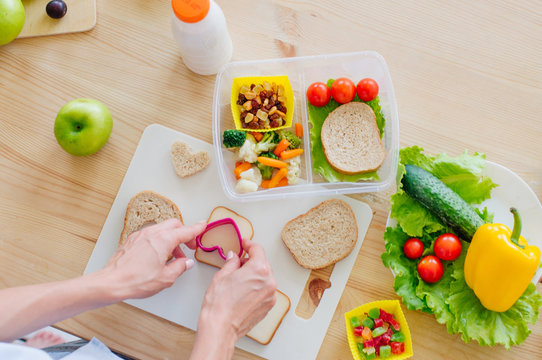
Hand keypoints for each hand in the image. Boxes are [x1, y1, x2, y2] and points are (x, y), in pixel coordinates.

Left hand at [100, 218, 205, 300]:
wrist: (111, 282)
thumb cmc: (135, 280)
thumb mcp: (165, 278)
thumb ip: (179, 268)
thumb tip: (186, 263)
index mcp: (164, 240)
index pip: (186, 231)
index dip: (197, 229)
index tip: (203, 226)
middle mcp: (152, 233)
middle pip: (174, 225)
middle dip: (184, 233)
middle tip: (189, 246)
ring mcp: (140, 235)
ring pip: (162, 229)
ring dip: (171, 238)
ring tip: (173, 256)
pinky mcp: (132, 239)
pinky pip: (150, 234)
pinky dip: (159, 240)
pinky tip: (158, 254)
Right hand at [191, 239, 276, 358]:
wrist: (220, 328)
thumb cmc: (219, 304)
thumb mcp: (222, 275)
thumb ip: (232, 262)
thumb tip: (234, 258)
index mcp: (259, 270)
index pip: (257, 250)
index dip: (249, 244)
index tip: (245, 244)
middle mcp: (269, 282)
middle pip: (262, 264)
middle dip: (250, 261)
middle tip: (237, 263)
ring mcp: (270, 295)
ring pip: (264, 278)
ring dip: (254, 275)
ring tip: (238, 281)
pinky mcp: (268, 306)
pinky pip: (264, 290)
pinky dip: (256, 287)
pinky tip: (242, 292)